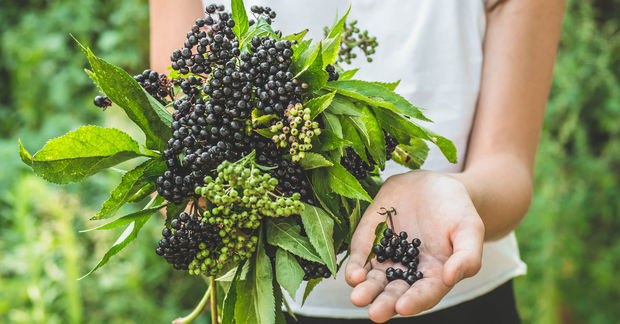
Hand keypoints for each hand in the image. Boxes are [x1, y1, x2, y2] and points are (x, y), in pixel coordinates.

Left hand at [345, 170, 484, 322]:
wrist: (433, 185)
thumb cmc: (456, 210)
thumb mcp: (470, 229)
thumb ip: (467, 256)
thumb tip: (450, 278)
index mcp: (434, 276)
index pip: (424, 294)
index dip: (414, 302)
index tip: (403, 306)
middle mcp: (407, 273)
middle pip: (394, 294)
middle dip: (384, 304)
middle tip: (375, 313)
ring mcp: (386, 259)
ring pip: (373, 282)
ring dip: (366, 291)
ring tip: (358, 297)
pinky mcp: (369, 242)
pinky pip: (360, 259)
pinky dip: (355, 268)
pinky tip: (353, 275)